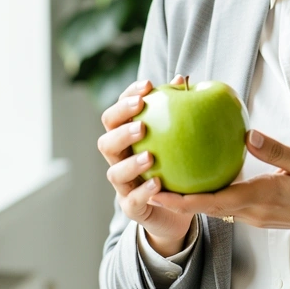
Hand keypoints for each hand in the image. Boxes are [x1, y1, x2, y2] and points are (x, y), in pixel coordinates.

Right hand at [98, 75, 193, 255]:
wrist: (176, 209)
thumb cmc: (175, 165)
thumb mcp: (178, 137)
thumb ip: (178, 110)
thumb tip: (183, 79)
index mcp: (125, 139)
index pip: (116, 115)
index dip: (126, 98)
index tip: (148, 86)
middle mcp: (119, 160)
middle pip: (106, 141)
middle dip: (121, 129)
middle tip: (142, 123)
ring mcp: (123, 185)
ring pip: (114, 172)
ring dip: (130, 163)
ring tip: (150, 156)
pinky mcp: (132, 207)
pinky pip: (133, 200)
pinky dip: (143, 191)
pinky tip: (158, 183)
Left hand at [150, 130, 289, 239]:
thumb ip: (275, 149)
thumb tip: (247, 134)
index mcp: (261, 197)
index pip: (212, 201)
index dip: (180, 200)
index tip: (154, 191)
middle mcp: (253, 211)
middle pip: (206, 207)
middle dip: (176, 199)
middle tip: (148, 182)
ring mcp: (257, 215)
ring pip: (216, 207)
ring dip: (192, 198)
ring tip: (168, 179)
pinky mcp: (262, 213)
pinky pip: (229, 204)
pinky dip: (211, 194)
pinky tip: (203, 177)